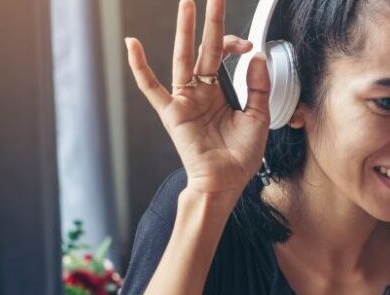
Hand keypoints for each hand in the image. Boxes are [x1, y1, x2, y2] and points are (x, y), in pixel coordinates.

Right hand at [125, 0, 271, 196]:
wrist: (225, 183)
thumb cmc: (240, 157)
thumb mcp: (258, 117)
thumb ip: (257, 86)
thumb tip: (257, 56)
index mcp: (219, 92)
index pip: (222, 56)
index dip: (235, 45)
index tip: (249, 47)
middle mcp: (200, 92)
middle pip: (204, 49)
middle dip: (210, 22)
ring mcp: (185, 100)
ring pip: (183, 58)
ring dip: (185, 31)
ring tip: (186, 4)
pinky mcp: (172, 112)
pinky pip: (152, 87)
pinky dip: (140, 67)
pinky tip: (131, 44)